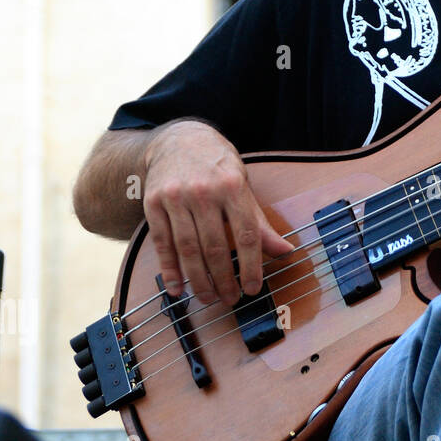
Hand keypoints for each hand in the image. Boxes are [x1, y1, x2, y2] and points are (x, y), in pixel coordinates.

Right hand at [142, 121, 292, 305]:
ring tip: (209, 297)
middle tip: (230, 300)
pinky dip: (169, 269)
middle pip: (215, 246)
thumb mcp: (244, 185)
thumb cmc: (218, 166)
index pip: (246, 235)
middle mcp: (203, 192)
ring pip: (188, 249)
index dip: (250, 266)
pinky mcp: (153, 204)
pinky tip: (178, 288)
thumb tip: (286, 252)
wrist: (179, 140)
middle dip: (224, 279)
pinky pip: (162, 243)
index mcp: (232, 186)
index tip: (253, 288)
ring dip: (199, 280)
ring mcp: (176, 197)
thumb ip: (260, 222)